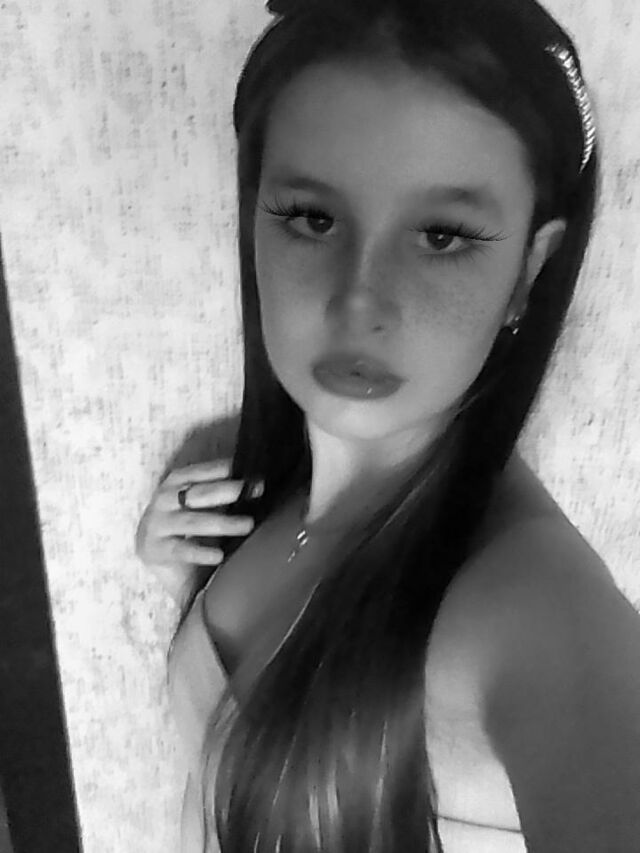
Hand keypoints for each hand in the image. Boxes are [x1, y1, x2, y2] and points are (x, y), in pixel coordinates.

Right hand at [134, 458, 261, 602]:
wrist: (154, 553)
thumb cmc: (185, 523)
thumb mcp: (201, 504)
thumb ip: (221, 493)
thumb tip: (257, 485)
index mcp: (177, 481)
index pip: (203, 471)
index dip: (227, 470)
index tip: (253, 472)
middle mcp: (165, 499)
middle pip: (199, 493)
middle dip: (229, 491)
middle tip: (254, 491)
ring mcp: (158, 524)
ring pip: (193, 522)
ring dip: (223, 523)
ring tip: (247, 525)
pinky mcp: (157, 549)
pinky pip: (181, 550)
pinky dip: (201, 552)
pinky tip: (218, 555)